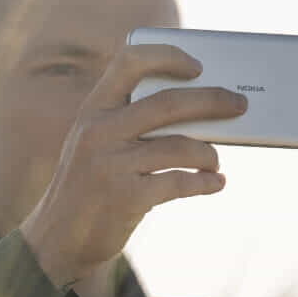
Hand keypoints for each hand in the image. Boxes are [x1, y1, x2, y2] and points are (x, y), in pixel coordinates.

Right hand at [20, 44, 247, 288]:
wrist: (57, 239)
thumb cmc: (90, 184)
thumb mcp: (96, 143)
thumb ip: (130, 122)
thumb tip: (200, 110)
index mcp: (93, 108)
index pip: (130, 61)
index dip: (168, 57)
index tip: (198, 66)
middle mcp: (98, 131)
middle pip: (168, 103)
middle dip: (213, 100)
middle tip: (240, 104)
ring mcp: (110, 164)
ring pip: (179, 146)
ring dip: (209, 153)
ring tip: (215, 161)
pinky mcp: (125, 198)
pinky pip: (179, 183)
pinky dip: (204, 183)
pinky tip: (215, 184)